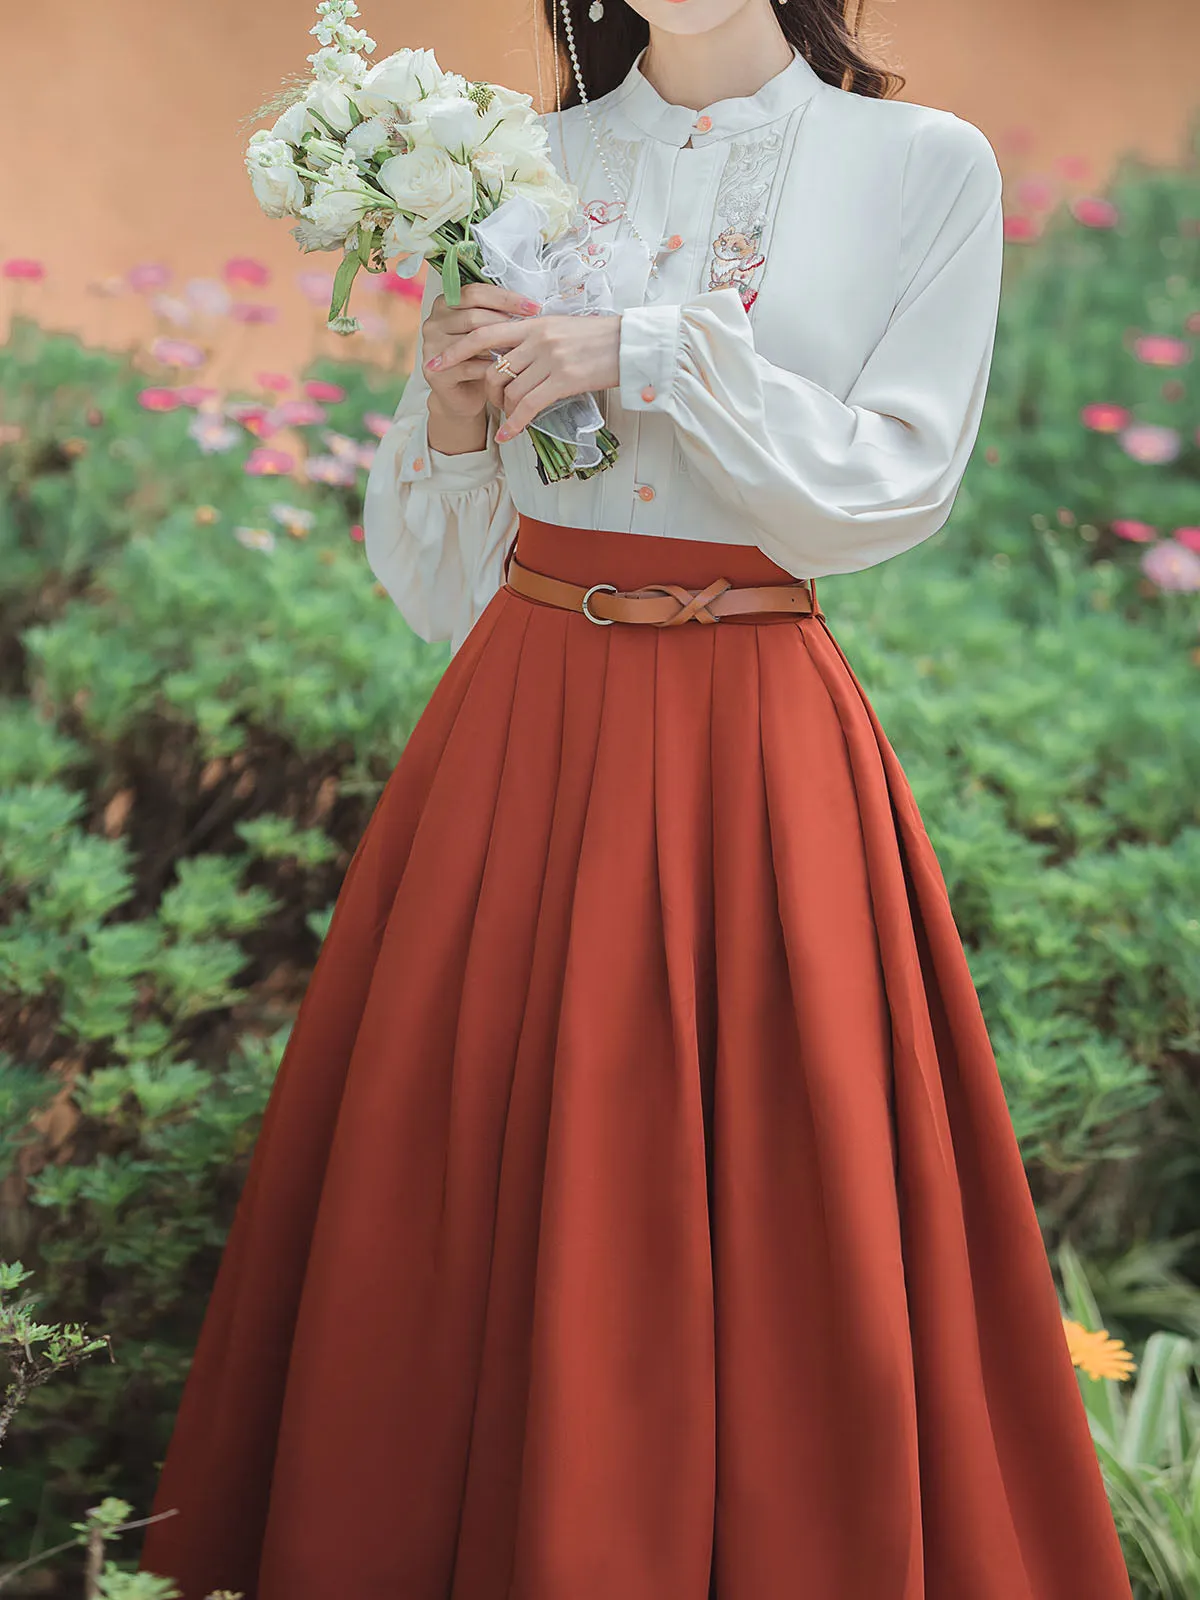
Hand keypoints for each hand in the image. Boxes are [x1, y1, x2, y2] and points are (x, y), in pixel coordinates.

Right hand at [421, 282, 542, 422]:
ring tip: (522, 349)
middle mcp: (433, 322)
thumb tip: (528, 303)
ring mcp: (430, 346)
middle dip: (506, 322)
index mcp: (445, 303)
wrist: (463, 395)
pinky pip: (468, 366)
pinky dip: (490, 368)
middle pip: (473, 316)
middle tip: (531, 331)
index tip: (533, 307)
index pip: (475, 292)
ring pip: (471, 340)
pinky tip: (508, 370)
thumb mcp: (488, 330)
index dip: (506, 298)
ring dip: (500, 345)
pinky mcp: (435, 371)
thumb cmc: (480, 359)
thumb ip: (496, 313)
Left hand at [425, 312, 621, 441]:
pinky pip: (528, 406)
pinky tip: (509, 436)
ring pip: (509, 389)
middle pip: (492, 366)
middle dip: (480, 384)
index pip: (484, 331)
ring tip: (508, 418)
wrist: (632, 344)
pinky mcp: (563, 380)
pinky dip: (515, 424)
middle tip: (474, 394)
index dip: (457, 348)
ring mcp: (549, 359)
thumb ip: (536, 338)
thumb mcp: (563, 328)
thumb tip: (516, 354)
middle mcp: (537, 338)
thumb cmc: (601, 339)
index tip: (437, 361)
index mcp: (534, 323)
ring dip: (504, 409)